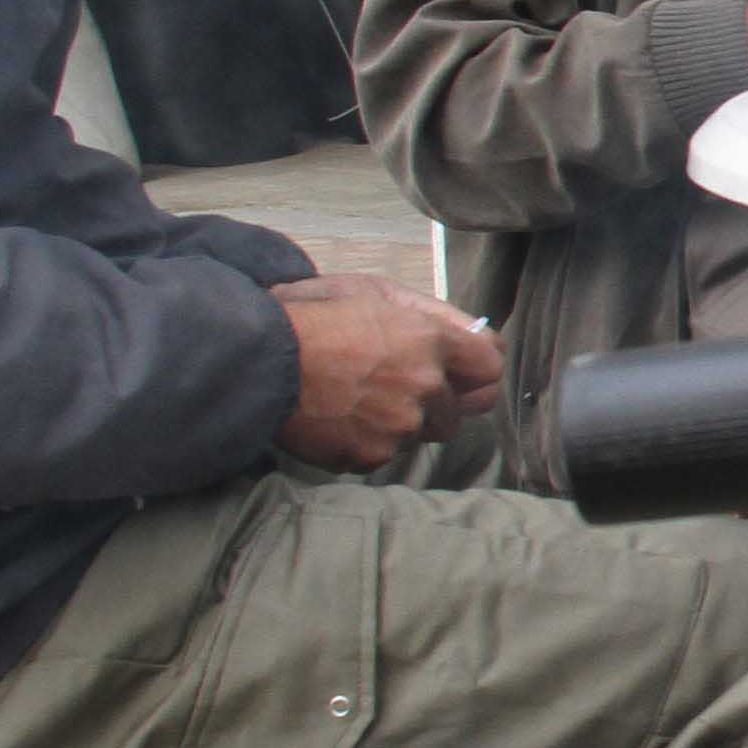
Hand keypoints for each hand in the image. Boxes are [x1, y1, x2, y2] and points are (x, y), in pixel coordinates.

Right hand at [272, 274, 505, 469]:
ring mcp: (400, 426)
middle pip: (460, 409)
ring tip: (363, 400)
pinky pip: (386, 453)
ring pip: (423, 434)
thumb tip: (472, 331)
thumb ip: (430, 314)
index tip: (464, 371)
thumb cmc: (311, 317)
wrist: (256, 363)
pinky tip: (342, 418)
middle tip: (405, 388)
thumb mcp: (372, 292)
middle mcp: (425, 387)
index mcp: (431, 342)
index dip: (477, 369)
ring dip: (405, 422)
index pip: (491, 367)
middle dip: (440, 401)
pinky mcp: (371, 456)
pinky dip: (370, 440)